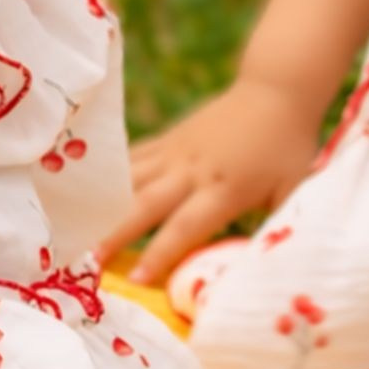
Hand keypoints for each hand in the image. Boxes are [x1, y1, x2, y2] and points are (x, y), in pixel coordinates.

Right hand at [101, 77, 323, 283]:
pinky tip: (91, 191)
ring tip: (77, 225)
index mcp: (224, 187)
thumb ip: (272, 225)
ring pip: (131, 178)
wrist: (275, 89)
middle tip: (90, 259)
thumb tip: (258, 262)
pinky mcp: (170, 138)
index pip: (186, 225)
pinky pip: (135, 157)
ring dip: (104, 204)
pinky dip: (113, 175)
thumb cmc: (288, 145)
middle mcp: (192, 170)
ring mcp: (176, 151)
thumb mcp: (291, 190)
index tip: (137, 279)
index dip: (161, 253)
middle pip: (146, 203)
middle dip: (117, 233)